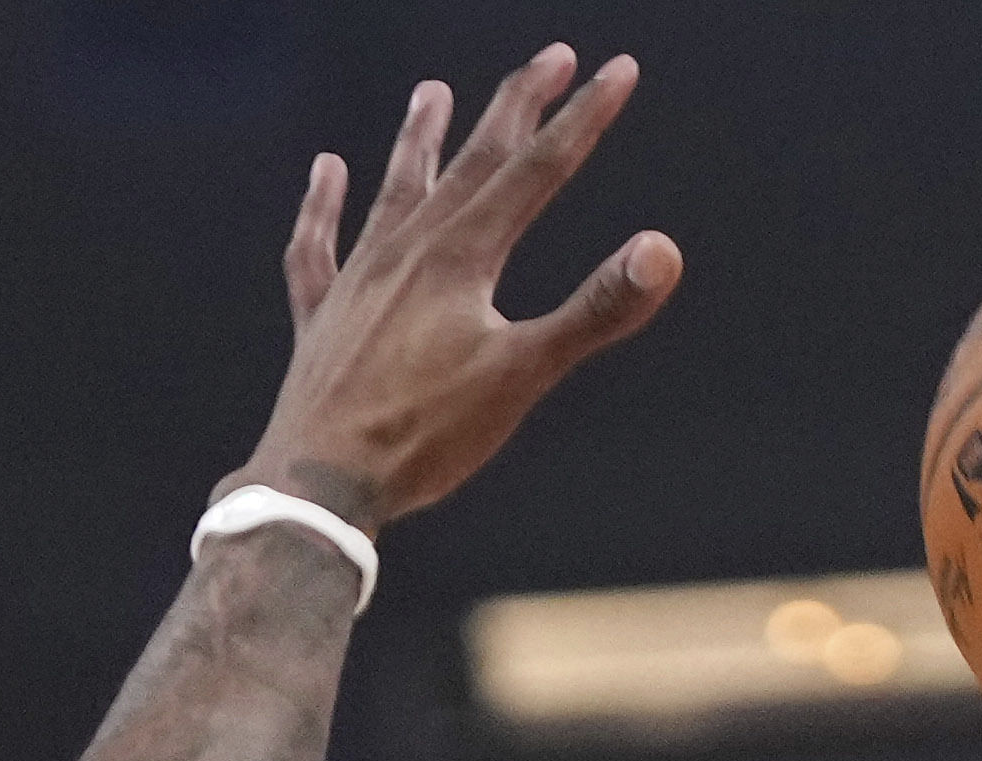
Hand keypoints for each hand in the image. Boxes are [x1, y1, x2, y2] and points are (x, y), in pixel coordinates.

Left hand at [234, 44, 678, 527]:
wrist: (321, 484)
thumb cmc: (423, 436)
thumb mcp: (522, 376)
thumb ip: (593, 310)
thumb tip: (662, 251)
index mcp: (462, 256)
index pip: (537, 169)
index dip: (582, 118)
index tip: (616, 70)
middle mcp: (408, 250)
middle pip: (472, 161)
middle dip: (517, 106)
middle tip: (553, 55)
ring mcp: (359, 279)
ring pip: (395, 188)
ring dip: (419, 138)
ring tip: (432, 91)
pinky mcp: (323, 317)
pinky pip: (319, 245)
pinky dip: (323, 205)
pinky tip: (326, 171)